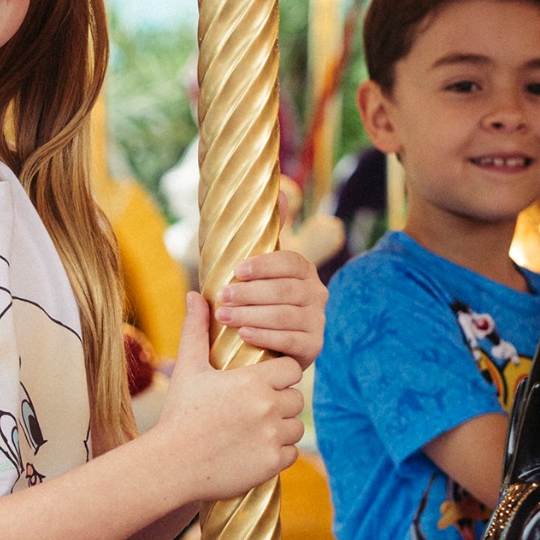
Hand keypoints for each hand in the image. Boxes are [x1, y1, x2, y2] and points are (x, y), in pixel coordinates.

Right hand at [148, 292, 303, 501]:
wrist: (171, 464)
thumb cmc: (179, 414)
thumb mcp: (188, 369)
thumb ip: (195, 330)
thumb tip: (195, 295)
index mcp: (253, 381)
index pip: (291, 369)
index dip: (280, 375)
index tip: (265, 381)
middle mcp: (268, 407)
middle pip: (295, 398)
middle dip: (280, 402)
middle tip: (257, 408)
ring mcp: (272, 437)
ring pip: (295, 427)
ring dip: (282, 428)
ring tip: (257, 430)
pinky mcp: (272, 463)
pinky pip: (291, 454)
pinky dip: (278, 453)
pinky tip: (256, 450)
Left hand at [213, 248, 327, 364]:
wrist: (270, 345)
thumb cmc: (259, 302)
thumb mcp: (261, 271)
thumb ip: (267, 237)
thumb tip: (282, 192)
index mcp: (305, 271)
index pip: (290, 262)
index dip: (264, 265)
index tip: (236, 270)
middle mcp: (317, 294)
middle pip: (284, 290)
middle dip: (249, 293)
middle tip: (221, 296)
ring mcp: (318, 321)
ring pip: (285, 316)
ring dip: (251, 315)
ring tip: (224, 316)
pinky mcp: (313, 347)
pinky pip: (290, 341)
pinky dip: (265, 337)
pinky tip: (243, 335)